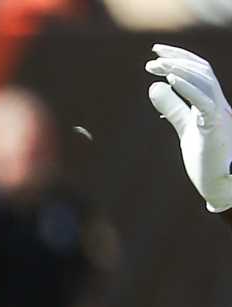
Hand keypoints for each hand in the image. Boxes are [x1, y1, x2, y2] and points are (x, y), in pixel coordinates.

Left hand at [147, 44, 231, 212]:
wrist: (221, 184)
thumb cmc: (207, 157)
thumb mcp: (186, 127)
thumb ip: (173, 107)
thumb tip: (154, 86)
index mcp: (213, 102)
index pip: (199, 71)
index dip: (180, 58)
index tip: (156, 55)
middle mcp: (219, 103)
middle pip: (201, 70)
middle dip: (176, 59)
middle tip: (151, 58)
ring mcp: (219, 114)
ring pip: (204, 80)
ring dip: (179, 69)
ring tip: (157, 66)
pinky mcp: (215, 127)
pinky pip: (203, 101)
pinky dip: (187, 87)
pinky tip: (170, 79)